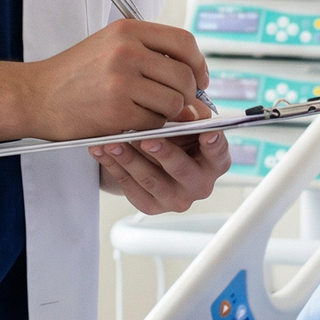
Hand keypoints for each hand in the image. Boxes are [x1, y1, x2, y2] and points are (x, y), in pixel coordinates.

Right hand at [29, 19, 208, 141]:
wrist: (34, 96)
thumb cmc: (74, 74)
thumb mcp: (109, 46)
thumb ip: (149, 54)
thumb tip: (194, 76)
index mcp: (128, 31)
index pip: (184, 42)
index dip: (199, 63)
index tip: (200, 79)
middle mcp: (126, 51)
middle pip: (184, 75)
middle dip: (190, 95)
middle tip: (182, 105)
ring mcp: (122, 82)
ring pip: (174, 102)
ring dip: (172, 114)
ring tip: (154, 115)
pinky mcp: (117, 112)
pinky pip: (156, 123)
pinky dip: (153, 129)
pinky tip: (138, 125)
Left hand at [90, 99, 231, 214]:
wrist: (151, 156)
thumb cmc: (174, 135)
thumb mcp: (185, 121)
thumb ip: (188, 115)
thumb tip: (187, 112)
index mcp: (215, 162)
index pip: (218, 153)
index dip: (214, 144)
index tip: (208, 133)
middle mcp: (199, 184)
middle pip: (182, 170)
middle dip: (164, 152)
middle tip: (147, 139)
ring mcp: (176, 198)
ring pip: (150, 179)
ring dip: (130, 158)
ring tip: (113, 142)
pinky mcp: (152, 206)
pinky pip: (130, 187)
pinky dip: (113, 166)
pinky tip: (101, 151)